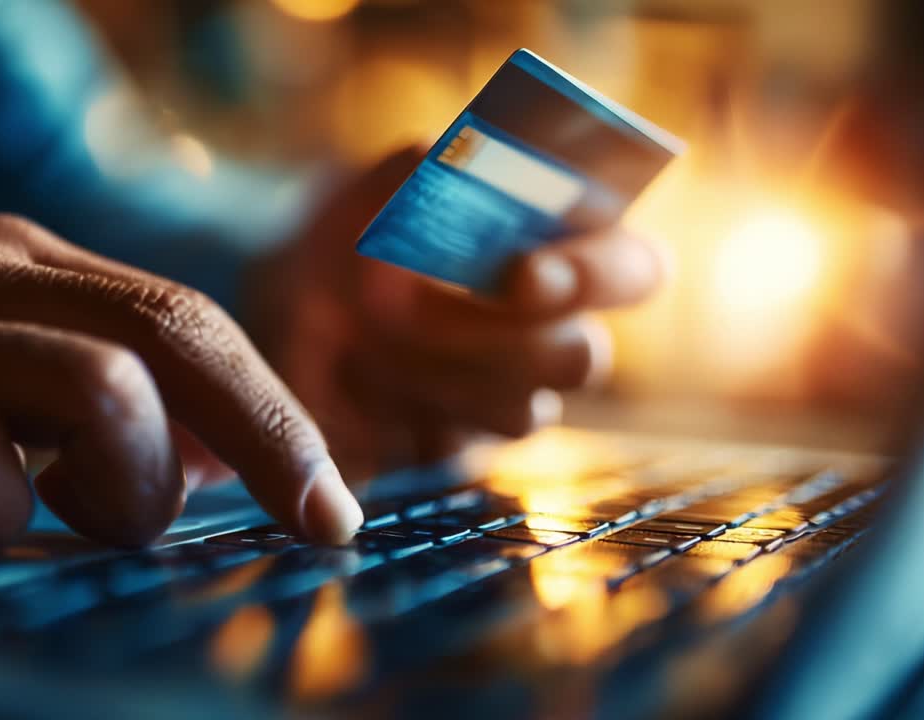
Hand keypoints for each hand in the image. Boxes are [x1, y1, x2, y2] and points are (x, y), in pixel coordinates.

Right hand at [0, 215, 362, 552]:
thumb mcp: (17, 377)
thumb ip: (123, 400)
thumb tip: (241, 463)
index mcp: (33, 262)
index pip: (192, 323)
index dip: (279, 418)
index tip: (335, 509)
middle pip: (170, 337)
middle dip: (261, 442)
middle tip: (288, 523)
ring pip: (95, 389)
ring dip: (122, 486)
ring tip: (70, 513)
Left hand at [246, 148, 664, 480]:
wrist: (286, 302)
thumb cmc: (353, 234)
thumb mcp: (372, 190)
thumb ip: (416, 171)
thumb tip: (437, 157)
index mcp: (563, 253)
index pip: (637, 270)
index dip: (597, 274)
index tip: (520, 273)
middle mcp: (551, 331)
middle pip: (582, 357)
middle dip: (495, 336)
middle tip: (397, 305)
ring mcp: (509, 395)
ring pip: (524, 412)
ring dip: (434, 371)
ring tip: (360, 331)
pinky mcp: (458, 445)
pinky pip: (457, 451)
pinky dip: (397, 411)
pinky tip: (350, 376)